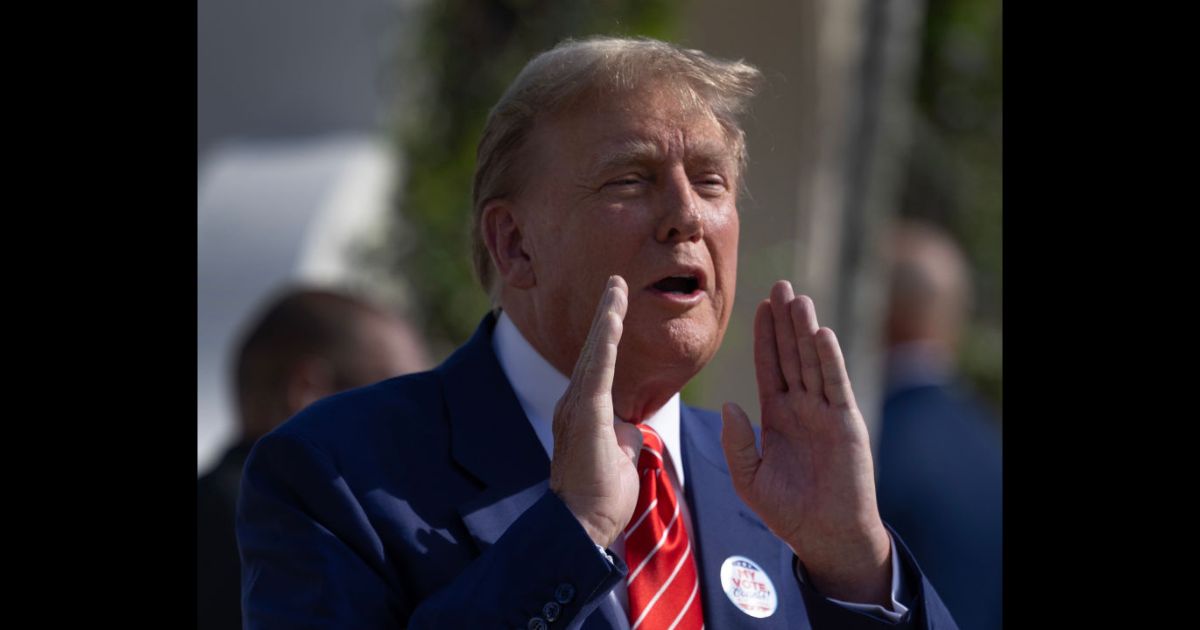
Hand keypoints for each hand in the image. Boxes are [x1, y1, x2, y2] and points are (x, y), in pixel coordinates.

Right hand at [549, 275, 643, 547]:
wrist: (583, 524)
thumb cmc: (602, 497)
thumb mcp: (619, 456)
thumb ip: (623, 434)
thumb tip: (631, 423)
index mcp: (585, 412)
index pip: (600, 364)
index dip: (608, 334)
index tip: (617, 305)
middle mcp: (575, 404)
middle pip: (594, 350)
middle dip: (606, 313)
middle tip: (615, 281)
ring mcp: (576, 408)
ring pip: (595, 354)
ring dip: (606, 318)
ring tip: (616, 288)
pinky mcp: (585, 415)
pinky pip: (599, 371)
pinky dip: (606, 342)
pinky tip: (614, 318)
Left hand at [720, 280, 892, 605]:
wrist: (825, 535)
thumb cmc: (787, 511)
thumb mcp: (749, 478)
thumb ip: (737, 443)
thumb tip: (730, 405)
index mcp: (777, 415)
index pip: (769, 366)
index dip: (765, 337)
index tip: (759, 306)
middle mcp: (802, 406)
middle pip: (791, 354)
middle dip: (785, 322)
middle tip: (780, 285)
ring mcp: (825, 411)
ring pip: (812, 362)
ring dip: (805, 330)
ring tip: (798, 298)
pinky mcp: (845, 422)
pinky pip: (835, 385)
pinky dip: (828, 359)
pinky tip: (821, 334)